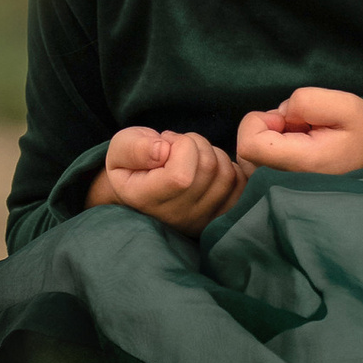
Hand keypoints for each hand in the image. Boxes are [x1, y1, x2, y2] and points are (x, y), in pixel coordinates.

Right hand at [88, 125, 245, 228]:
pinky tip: (206, 166)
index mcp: (147, 201)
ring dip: (212, 153)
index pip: (181, 176)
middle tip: (176, 147)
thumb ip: (135, 148)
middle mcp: (176, 217)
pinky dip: (228, 166)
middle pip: (208, 168)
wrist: (140, 187)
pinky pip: (240, 184)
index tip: (164, 142)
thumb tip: (163, 150)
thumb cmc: (131, 163)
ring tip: (189, 156)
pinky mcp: (219, 217)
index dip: (180, 145)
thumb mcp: (121, 148)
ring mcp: (201, 220)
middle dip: (196, 144)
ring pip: (226, 173)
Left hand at [235, 86, 362, 178]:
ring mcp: (281, 190)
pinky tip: (293, 147)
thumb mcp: (345, 105)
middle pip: (244, 153)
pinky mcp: (279, 189)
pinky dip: (268, 151)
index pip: (249, 146)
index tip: (284, 118)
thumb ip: (307, 101)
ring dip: (266, 140)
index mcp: (301, 163)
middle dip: (263, 129)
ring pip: (248, 160)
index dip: (258, 122)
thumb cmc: (360, 131)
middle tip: (296, 126)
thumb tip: (282, 114)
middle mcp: (286, 182)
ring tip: (298, 137)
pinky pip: (256, 167)